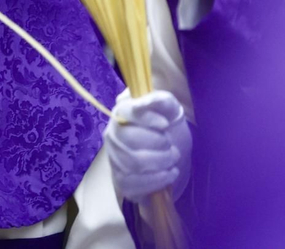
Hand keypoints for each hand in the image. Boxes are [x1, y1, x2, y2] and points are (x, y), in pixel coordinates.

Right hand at [104, 89, 191, 203]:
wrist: (170, 153)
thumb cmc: (167, 126)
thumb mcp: (170, 108)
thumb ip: (160, 100)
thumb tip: (147, 103)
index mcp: (121, 112)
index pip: (125, 111)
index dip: (146, 118)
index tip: (165, 124)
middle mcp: (112, 134)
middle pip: (129, 139)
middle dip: (158, 144)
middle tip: (171, 146)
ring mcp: (114, 158)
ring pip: (134, 162)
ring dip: (161, 161)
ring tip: (173, 159)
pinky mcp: (121, 180)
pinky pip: (134, 184)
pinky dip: (157, 180)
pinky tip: (169, 174)